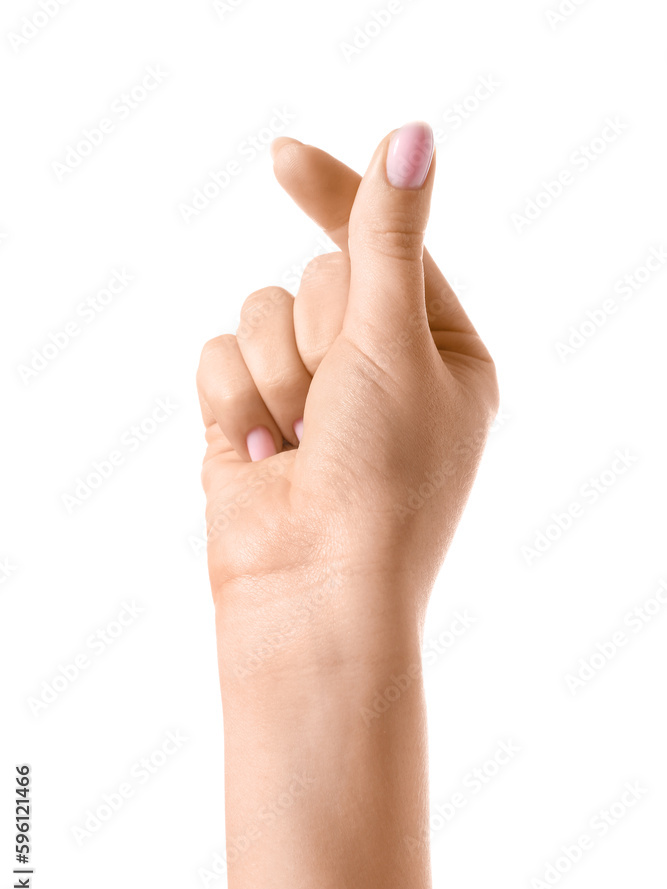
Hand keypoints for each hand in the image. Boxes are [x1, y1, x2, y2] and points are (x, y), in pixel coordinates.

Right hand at [197, 123, 497, 614]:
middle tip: (337, 399)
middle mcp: (374, 367)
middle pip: (314, 276)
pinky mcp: (252, 417)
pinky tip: (264, 459)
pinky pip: (217, 359)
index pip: (384, 245)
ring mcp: (310, 394)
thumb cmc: (381, 478)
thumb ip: (388, 237)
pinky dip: (235, 406)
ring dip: (275, 377)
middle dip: (316, 335)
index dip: (336, 196)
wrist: (314, 589)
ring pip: (257, 314)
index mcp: (438, 349)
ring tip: (301, 442)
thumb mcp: (397, 343)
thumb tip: (410, 136)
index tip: (282, 157)